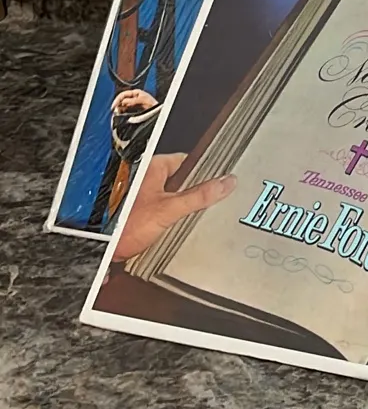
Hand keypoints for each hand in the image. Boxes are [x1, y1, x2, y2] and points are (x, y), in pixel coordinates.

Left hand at [111, 154, 234, 263]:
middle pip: (179, 180)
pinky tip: (167, 229)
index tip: (216, 178)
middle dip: (190, 193)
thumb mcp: (170, 210)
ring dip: (175, 209)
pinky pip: (157, 209)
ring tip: (181, 221)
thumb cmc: (123, 224)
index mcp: (153, 167)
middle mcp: (144, 176)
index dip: (203, 170)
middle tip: (202, 205)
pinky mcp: (134, 210)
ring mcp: (138, 193)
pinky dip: (164, 218)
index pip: (186, 160)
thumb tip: (225, 182)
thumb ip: (199, 196)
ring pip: (168, 196)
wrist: (100, 247)